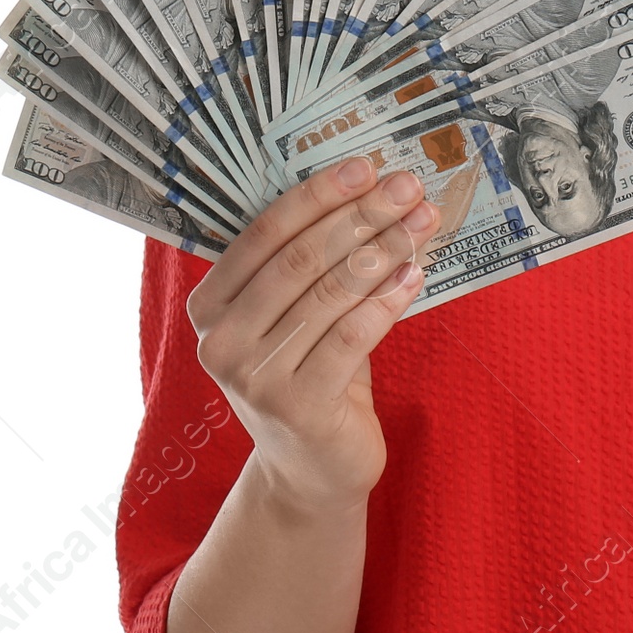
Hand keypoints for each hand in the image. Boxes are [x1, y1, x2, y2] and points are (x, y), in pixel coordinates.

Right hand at [184, 156, 441, 513]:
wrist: (309, 468)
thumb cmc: (307, 371)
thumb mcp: (293, 314)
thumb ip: (308, 261)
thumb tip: (368, 186)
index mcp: (209, 305)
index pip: (265, 233)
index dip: (318, 194)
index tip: (366, 164)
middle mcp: (220, 340)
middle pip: (301, 258)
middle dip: (361, 214)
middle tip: (408, 185)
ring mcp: (256, 377)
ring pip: (331, 293)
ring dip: (385, 248)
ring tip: (423, 220)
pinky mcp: (298, 407)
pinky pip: (353, 336)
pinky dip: (389, 297)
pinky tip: (416, 272)